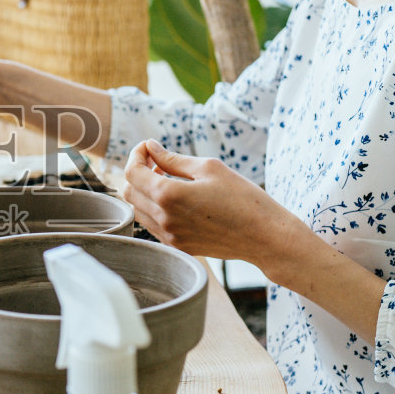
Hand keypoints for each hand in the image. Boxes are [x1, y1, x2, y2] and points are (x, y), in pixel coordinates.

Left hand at [121, 139, 313, 275]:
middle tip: (158, 161)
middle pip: (129, 191)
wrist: (265, 237)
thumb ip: (172, 159)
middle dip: (138, 171)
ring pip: (138, 209)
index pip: (132, 173)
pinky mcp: (178, 246)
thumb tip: (150, 148)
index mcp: (169, 196)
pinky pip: (152, 224)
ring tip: (169, 178)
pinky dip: (154, 208)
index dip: (136, 155)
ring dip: (145, 191)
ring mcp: (170, 236)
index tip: (148, 147)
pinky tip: (175, 199)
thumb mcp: (209, 168)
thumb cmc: (243, 198)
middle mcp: (164, 219)